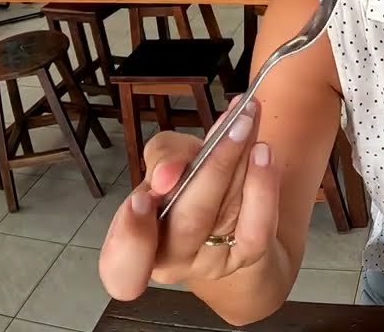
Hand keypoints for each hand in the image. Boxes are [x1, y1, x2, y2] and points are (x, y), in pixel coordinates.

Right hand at [98, 99, 281, 300]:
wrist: (232, 224)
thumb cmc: (188, 188)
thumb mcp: (168, 163)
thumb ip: (163, 156)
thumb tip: (168, 172)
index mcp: (132, 242)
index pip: (120, 262)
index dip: (129, 235)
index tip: (142, 198)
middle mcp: (169, 259)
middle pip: (187, 220)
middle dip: (213, 166)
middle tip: (234, 123)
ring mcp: (211, 261)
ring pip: (225, 214)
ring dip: (242, 159)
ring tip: (249, 121)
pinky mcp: (247, 257)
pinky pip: (257, 226)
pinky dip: (262, 185)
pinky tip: (263, 152)